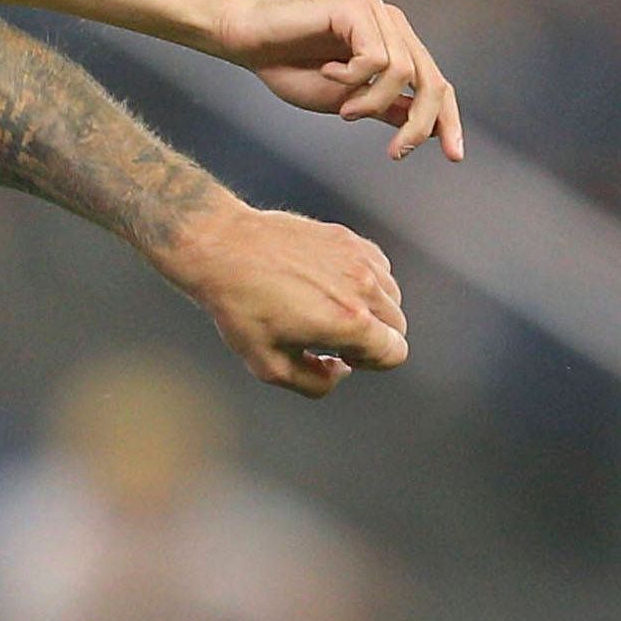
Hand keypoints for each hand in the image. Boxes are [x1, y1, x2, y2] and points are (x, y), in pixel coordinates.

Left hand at [155, 204, 409, 397]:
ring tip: (329, 309)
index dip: (371, 363)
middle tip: (330, 336)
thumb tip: (340, 371)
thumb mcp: (270, 365)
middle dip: (372, 338)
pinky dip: (365, 281)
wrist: (223, 248)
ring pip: (391, 294)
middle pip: (397, 325)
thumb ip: (315, 383)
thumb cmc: (241, 306)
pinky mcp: (346, 237)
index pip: (395, 352)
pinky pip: (377, 267)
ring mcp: (357, 257)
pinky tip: (331, 285)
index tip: (342, 355)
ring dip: (371, 309)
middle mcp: (363, 286)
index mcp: (350, 322)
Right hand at [209, 0, 463, 162]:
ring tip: (341, 110)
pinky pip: (374, 58)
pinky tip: (326, 73)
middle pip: (431, 80)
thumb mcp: (345, 100)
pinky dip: (350, 78)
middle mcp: (392, 25)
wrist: (246, 38)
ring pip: (401, 73)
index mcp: (394, 45)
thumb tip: (427, 127)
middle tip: (395, 152)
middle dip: (419, 123)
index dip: (448, 120)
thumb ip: (384, 107)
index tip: (454, 157)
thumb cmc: (287, 66)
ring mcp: (376, 13)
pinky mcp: (356, 8)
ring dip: (370, 102)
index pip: (436, 84)